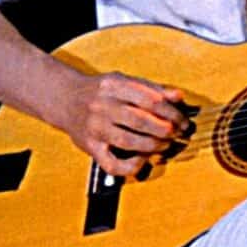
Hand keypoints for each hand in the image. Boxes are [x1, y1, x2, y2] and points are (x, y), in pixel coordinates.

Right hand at [46, 71, 188, 176]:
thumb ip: (152, 88)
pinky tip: (143, 159)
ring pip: (128, 141)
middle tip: (176, 133)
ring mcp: (95, 128)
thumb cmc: (99, 90)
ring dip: (153, 146)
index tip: (182, 120)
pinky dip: (131, 166)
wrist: (64, 98)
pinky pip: (111, 164)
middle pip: (141, 121)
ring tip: (164, 144)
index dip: (172, 112)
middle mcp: (102, 106)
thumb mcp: (124, 81)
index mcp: (114, 86)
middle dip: (166, 129)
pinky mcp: (89, 147)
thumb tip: (178, 96)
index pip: (150, 100)